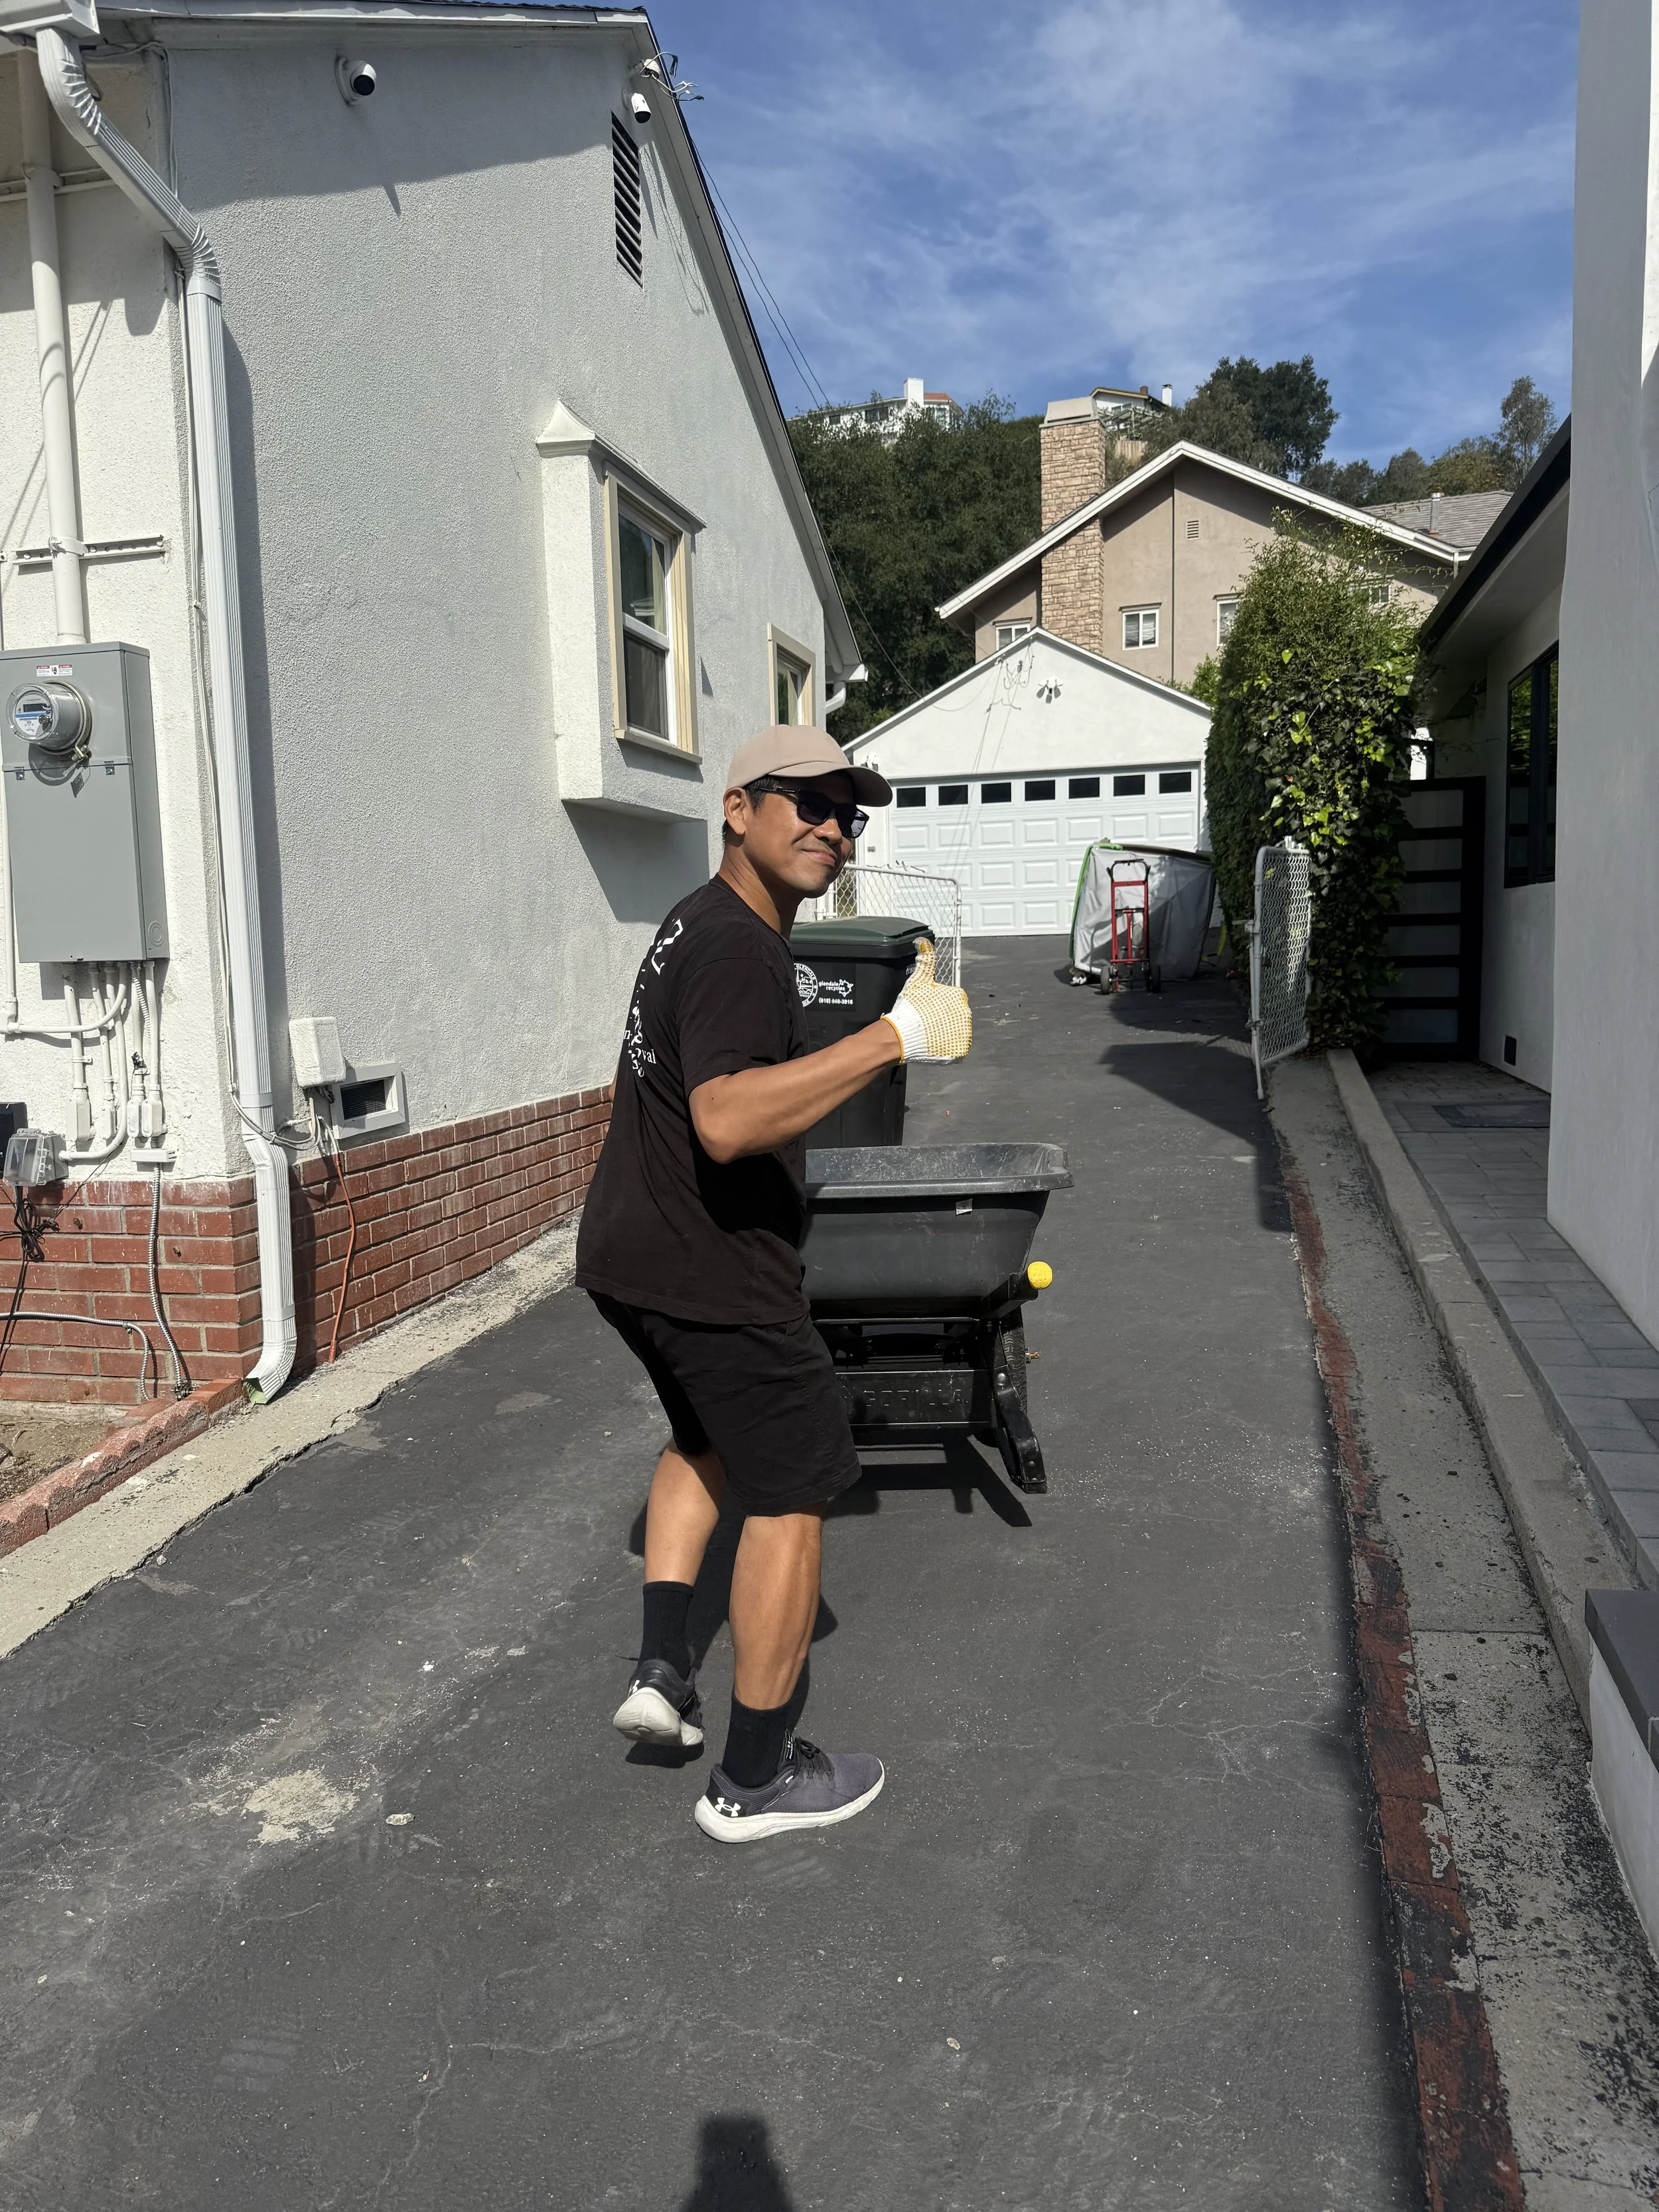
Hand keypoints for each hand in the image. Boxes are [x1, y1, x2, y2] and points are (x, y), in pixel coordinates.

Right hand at [880, 939, 971, 1063]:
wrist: (902, 1036)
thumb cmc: (909, 1008)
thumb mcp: (918, 980)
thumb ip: (925, 959)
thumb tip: (922, 940)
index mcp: (959, 996)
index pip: (952, 1000)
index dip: (937, 1005)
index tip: (926, 1010)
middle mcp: (966, 1013)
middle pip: (954, 1015)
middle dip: (942, 1018)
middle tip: (926, 1022)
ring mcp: (964, 1033)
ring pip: (955, 1031)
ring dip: (945, 1032)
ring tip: (929, 1033)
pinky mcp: (961, 1049)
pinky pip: (956, 1047)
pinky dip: (947, 1047)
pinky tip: (934, 1043)